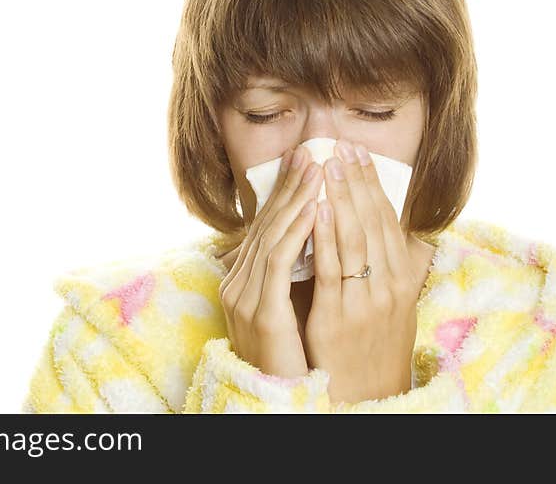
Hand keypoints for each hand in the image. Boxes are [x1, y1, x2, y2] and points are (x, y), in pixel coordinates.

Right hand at [218, 144, 323, 378]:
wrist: (279, 402)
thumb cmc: (291, 359)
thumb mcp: (288, 310)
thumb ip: (294, 276)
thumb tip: (315, 240)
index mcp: (245, 282)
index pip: (267, 228)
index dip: (286, 194)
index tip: (306, 164)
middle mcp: (238, 284)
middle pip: (267, 225)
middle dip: (291, 187)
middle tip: (312, 152)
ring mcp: (245, 297)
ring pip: (274, 236)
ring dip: (297, 199)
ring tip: (317, 168)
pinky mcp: (261, 313)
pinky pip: (280, 263)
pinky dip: (298, 232)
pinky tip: (315, 208)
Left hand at [305, 140, 427, 403]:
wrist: (371, 393)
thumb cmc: (378, 343)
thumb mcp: (399, 303)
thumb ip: (401, 266)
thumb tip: (411, 232)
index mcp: (402, 277)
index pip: (386, 219)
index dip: (371, 183)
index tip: (358, 152)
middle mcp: (389, 284)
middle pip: (371, 221)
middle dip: (354, 180)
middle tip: (339, 146)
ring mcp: (365, 300)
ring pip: (353, 239)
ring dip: (340, 197)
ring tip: (327, 165)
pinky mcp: (338, 316)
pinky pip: (331, 269)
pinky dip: (325, 235)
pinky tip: (318, 208)